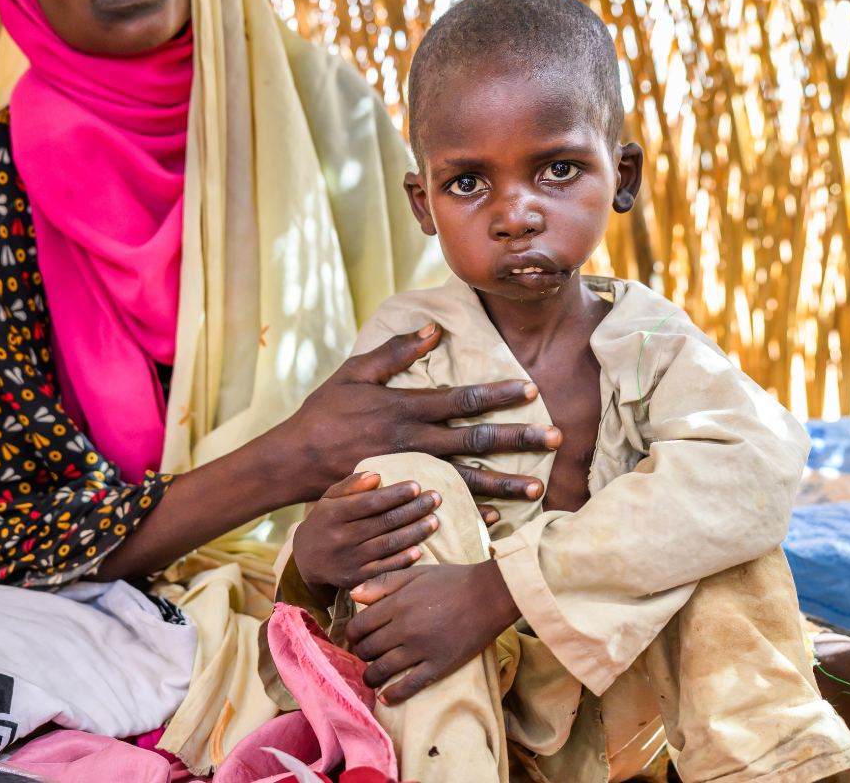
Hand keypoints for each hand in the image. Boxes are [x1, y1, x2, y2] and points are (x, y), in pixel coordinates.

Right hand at [272, 323, 561, 501]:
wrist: (294, 460)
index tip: (532, 389)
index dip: (499, 393)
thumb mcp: (355, 372)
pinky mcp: (401, 493)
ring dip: (505, 483)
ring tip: (538, 485)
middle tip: (556, 438)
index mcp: (406, 407)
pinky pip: (444, 507)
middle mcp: (414, 440)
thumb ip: (395, 352)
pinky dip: (473, 514)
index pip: (463, 399)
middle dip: (519, 439)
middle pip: (476, 440)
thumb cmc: (324, 411)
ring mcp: (409, 471)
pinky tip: (499, 518)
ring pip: (467, 479)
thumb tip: (433, 330)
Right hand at [292, 472, 441, 607]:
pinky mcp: (356, 579)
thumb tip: (376, 475)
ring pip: (388, 544)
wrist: (305, 561)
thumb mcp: (329, 499)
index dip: (395, 494)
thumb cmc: (324, 522)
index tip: (416, 486)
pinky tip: (419, 549)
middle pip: (384, 522)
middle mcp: (341, 537)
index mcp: (334, 513)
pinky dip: (402, 560)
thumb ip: (351, 486)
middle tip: (435, 499)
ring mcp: (349, 560)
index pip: (370, 502)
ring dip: (414, 532)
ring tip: (434, 521)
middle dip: (413, 509)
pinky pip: (384, 569)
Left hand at [345, 560, 519, 703]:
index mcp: (397, 603)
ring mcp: (421, 649)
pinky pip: (410, 686)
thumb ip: (383, 583)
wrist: (489, 595)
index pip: (359, 626)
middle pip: (368, 649)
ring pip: (382, 669)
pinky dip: (394, 694)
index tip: (355, 637)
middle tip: (365, 654)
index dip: (352, 634)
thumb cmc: (452, 580)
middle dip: (361, 654)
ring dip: (371, 676)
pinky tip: (386, 696)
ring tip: (371, 677)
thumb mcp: (415, 573)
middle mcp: (404, 628)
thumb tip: (353, 596)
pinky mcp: (439, 666)